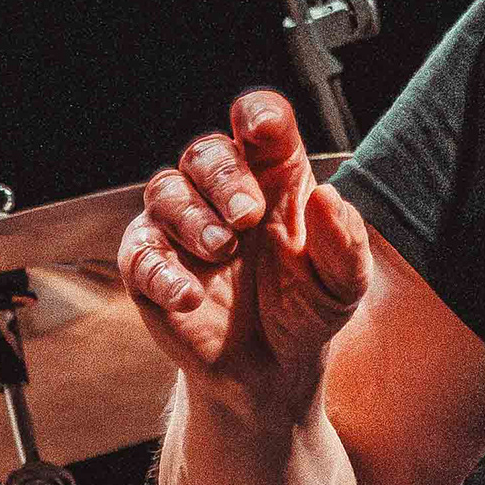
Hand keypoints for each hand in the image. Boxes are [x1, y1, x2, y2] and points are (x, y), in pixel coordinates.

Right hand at [118, 89, 370, 420]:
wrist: (273, 368)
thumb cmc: (309, 308)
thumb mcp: (343, 284)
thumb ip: (344, 244)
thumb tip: (327, 198)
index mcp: (274, 175)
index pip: (259, 120)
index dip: (257, 115)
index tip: (261, 131)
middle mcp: (222, 191)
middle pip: (206, 151)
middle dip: (224, 177)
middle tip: (248, 216)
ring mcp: (181, 225)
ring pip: (165, 190)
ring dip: (193, 217)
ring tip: (223, 251)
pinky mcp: (150, 265)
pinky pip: (139, 253)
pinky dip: (160, 270)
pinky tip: (189, 295)